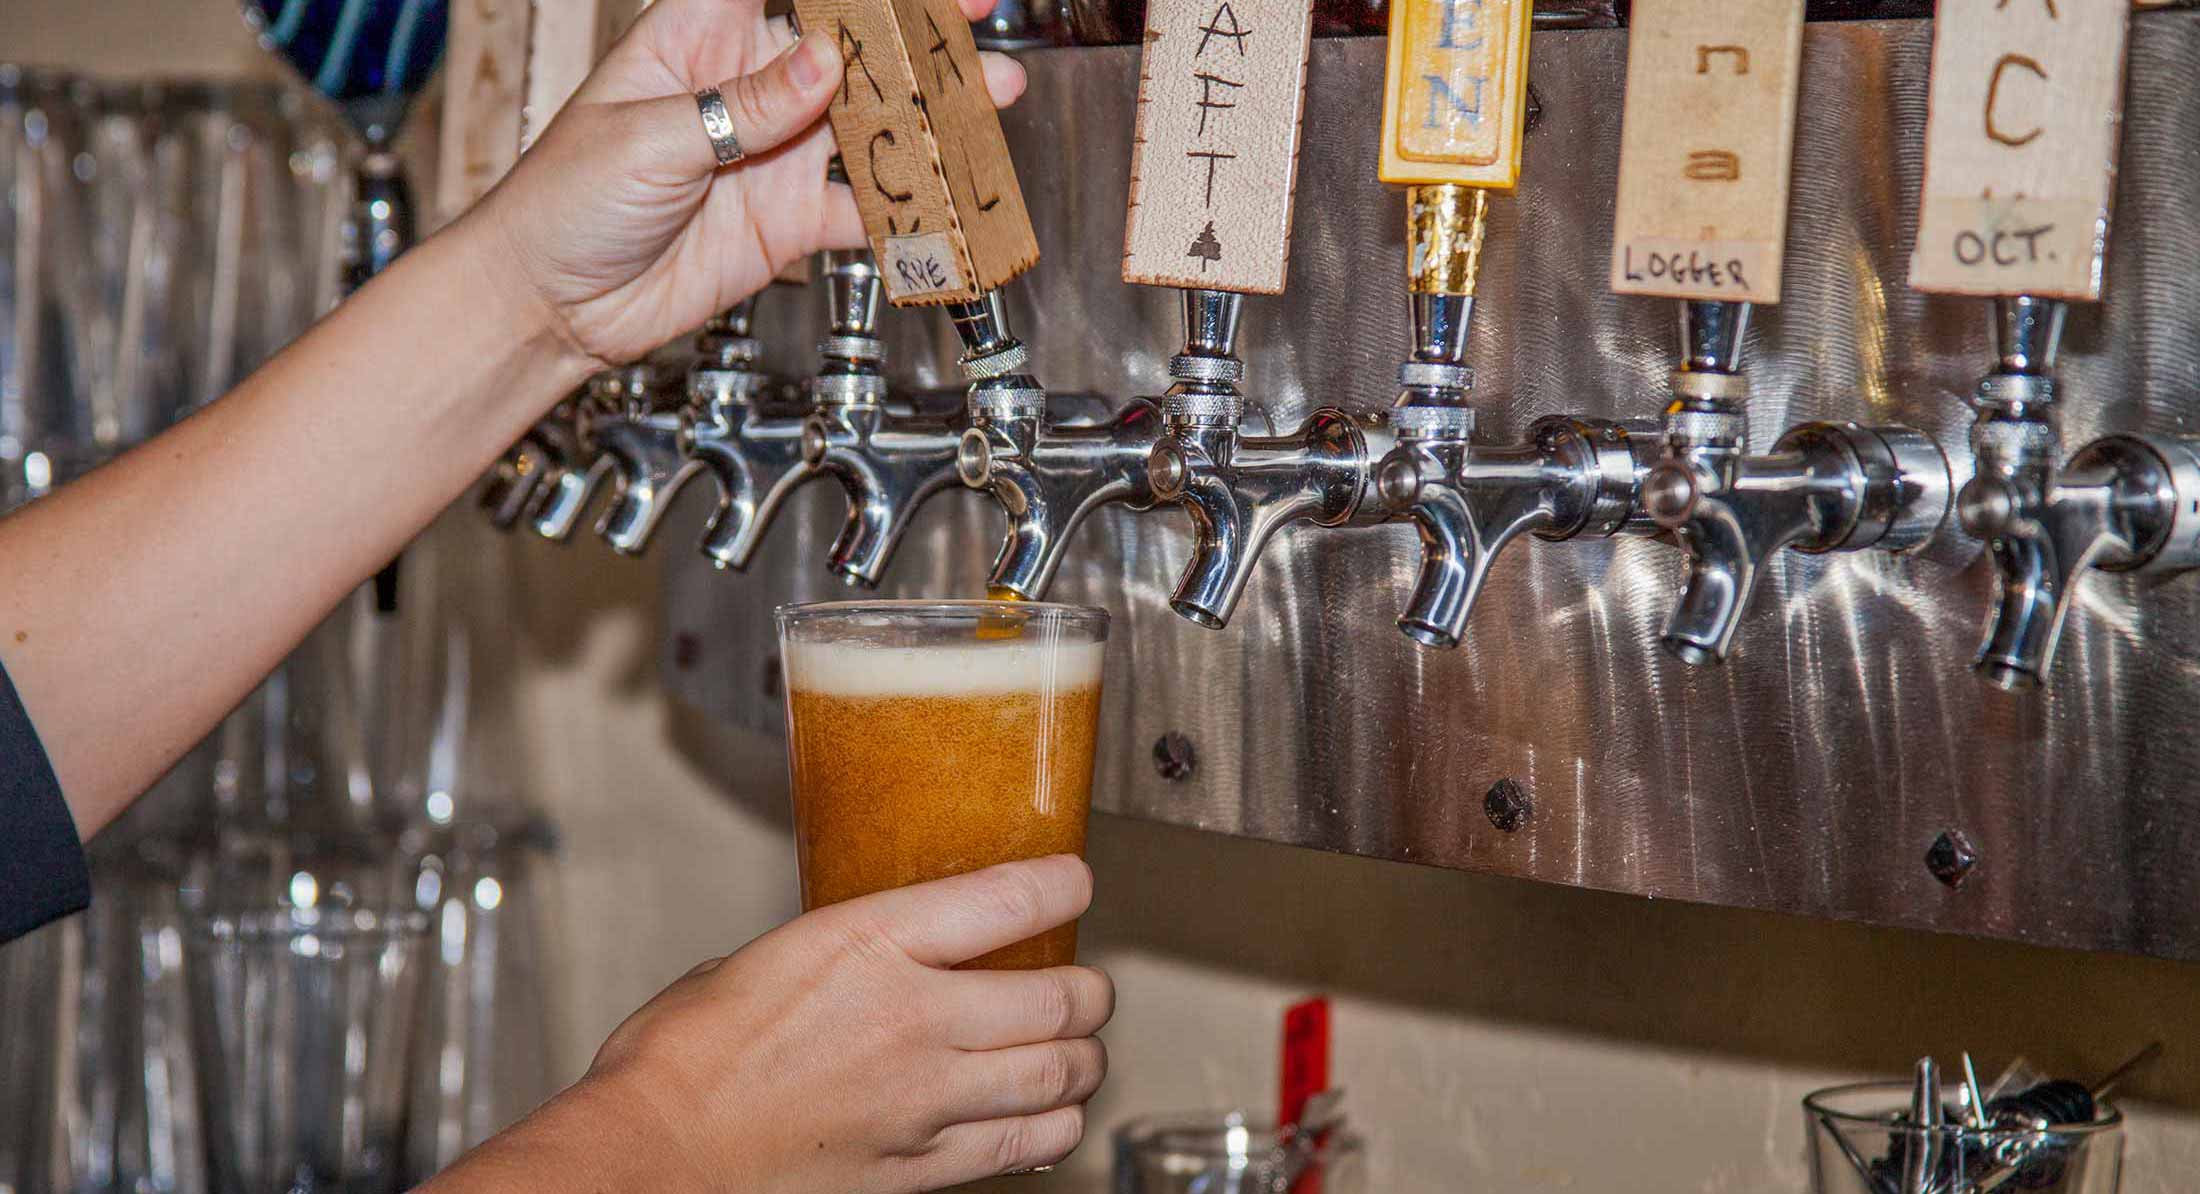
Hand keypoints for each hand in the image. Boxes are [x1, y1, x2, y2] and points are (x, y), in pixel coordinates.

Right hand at [425, 856, 1112, 1193]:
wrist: (656, 1150)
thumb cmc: (683, 1057)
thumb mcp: (761, 956)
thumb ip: (834, 951)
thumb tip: (858, 955)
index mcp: (872, 942)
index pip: (1012, 898)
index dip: (1064, 885)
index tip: (1074, 881)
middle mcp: (915, 1015)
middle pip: (1061, 995)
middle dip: (1090, 991)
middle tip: (1087, 988)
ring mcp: (925, 1096)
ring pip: (1058, 1073)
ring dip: (1083, 1059)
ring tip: (1079, 1051)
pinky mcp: (919, 1166)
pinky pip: (1022, 1146)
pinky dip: (1053, 1129)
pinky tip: (1050, 1116)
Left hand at [467, 0, 1026, 370]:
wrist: (550, 306)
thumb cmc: (561, 202)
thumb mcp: (648, 138)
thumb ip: (744, 105)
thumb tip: (824, 63)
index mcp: (700, 35)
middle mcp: (747, 86)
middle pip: (847, 47)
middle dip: (913, 33)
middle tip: (974, 21)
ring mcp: (773, 154)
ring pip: (869, 126)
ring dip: (929, 116)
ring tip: (989, 101)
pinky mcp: (788, 221)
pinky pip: (862, 211)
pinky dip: (908, 212)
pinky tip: (948, 200)